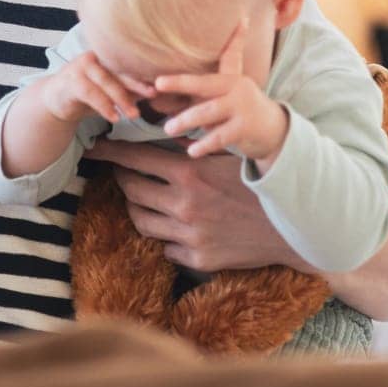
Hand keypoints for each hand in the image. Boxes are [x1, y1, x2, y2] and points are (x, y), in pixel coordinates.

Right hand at [35, 51, 155, 124]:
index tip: (162, 84)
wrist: (56, 99)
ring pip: (106, 82)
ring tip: (134, 115)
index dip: (145, 73)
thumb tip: (157, 92)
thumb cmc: (88, 94)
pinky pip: (90, 93)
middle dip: (137, 84)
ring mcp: (81, 66)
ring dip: (121, 99)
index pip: (128, 63)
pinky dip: (104, 106)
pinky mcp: (70, 80)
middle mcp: (94, 56)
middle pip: (119, 70)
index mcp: (105, 56)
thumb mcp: (111, 91)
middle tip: (153, 95)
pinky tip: (114, 118)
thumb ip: (130, 89)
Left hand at [88, 140, 298, 271]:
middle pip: (131, 190)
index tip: (95, 148)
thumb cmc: (257, 184)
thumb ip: (194, 145)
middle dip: (121, 178)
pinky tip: (169, 226)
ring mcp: (189, 236)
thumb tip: (160, 127)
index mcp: (189, 174)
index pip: (134, 159)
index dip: (110, 152)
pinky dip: (163, 237)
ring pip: (141, 221)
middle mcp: (184, 206)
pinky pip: (165, 248)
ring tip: (138, 197)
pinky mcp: (197, 259)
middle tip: (119, 171)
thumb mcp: (226, 156)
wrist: (292, 228)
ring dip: (135, 207)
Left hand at [154, 18, 287, 162]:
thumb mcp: (230, 92)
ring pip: (209, 113)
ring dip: (186, 120)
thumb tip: (166, 88)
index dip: (181, 77)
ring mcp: (243, 108)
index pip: (202, 76)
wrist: (276, 129)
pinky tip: (192, 150)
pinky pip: (220, 137)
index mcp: (230, 78)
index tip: (158, 79)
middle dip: (180, 85)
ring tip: (168, 128)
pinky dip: (204, 144)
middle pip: (204, 86)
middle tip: (155, 89)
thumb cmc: (242, 108)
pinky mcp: (245, 128)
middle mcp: (238, 88)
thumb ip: (205, 88)